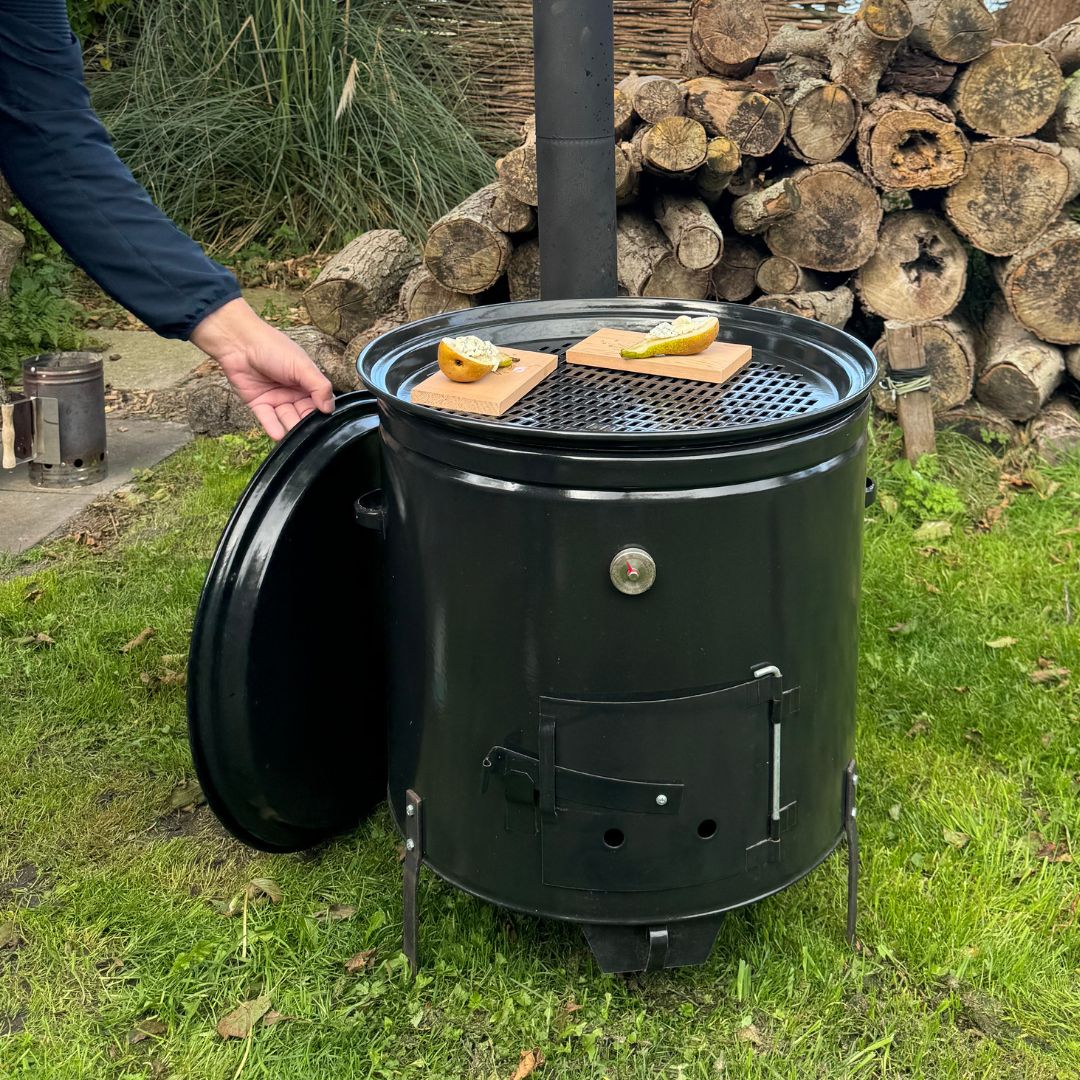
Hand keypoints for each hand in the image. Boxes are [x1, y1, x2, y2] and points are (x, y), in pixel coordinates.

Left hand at [190, 298, 334, 440]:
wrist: (240, 342)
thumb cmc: (273, 348)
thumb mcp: (303, 366)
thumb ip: (319, 386)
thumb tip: (330, 408)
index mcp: (307, 381)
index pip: (320, 402)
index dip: (323, 412)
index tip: (326, 422)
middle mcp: (293, 392)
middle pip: (304, 414)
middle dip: (308, 424)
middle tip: (311, 434)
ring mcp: (276, 399)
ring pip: (287, 419)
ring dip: (291, 428)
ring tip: (296, 437)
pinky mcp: (259, 404)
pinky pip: (268, 419)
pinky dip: (273, 428)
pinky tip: (279, 435)